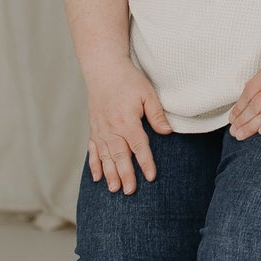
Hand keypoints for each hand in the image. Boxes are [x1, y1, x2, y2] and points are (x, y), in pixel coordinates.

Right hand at [85, 61, 172, 193]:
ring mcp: (100, 129)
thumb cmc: (128, 80)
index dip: (145, 162)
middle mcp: (111, 127)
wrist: (103, 69)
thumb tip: (167, 132)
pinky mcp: (93, 128)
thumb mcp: (147, 93)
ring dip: (109, 173)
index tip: (151, 177)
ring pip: (104, 156)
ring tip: (114, 189)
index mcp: (127, 119)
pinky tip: (97, 177)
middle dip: (125, 174)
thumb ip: (157, 114)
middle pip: (119, 155)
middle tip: (129, 191)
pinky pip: (92, 150)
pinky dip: (94, 164)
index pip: (138, 145)